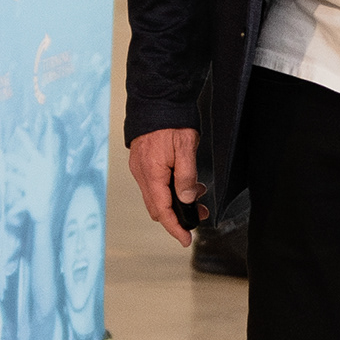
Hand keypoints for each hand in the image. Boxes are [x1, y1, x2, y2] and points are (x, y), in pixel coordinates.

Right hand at [127, 128, 201, 245]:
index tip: (185, 239)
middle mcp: (142, 174)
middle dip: (178, 215)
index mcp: (151, 174)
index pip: (162, 210)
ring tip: (197, 194)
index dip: (174, 228)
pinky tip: (185, 182)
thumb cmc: (171, 121)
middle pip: (157, 207)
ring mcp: (140, 168)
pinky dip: (169, 189)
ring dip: (175, 201)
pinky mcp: (143, 162)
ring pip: (156, 196)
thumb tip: (186, 198)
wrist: (157, 100)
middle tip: (199, 214)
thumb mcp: (185, 148)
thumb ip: (186, 176)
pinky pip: (154, 184)